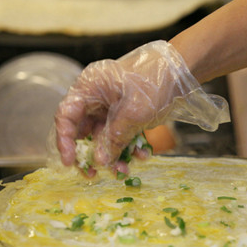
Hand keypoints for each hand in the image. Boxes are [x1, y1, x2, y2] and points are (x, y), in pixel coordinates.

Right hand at [54, 40, 228, 171]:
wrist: (182, 71)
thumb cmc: (154, 83)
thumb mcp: (133, 113)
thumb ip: (115, 137)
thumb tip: (100, 161)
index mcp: (89, 87)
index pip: (66, 116)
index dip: (65, 141)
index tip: (69, 162)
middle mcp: (96, 97)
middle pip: (83, 130)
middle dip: (90, 155)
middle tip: (93, 175)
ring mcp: (112, 106)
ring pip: (104, 137)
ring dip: (113, 156)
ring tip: (123, 171)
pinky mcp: (127, 114)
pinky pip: (122, 135)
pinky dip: (129, 147)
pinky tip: (142, 156)